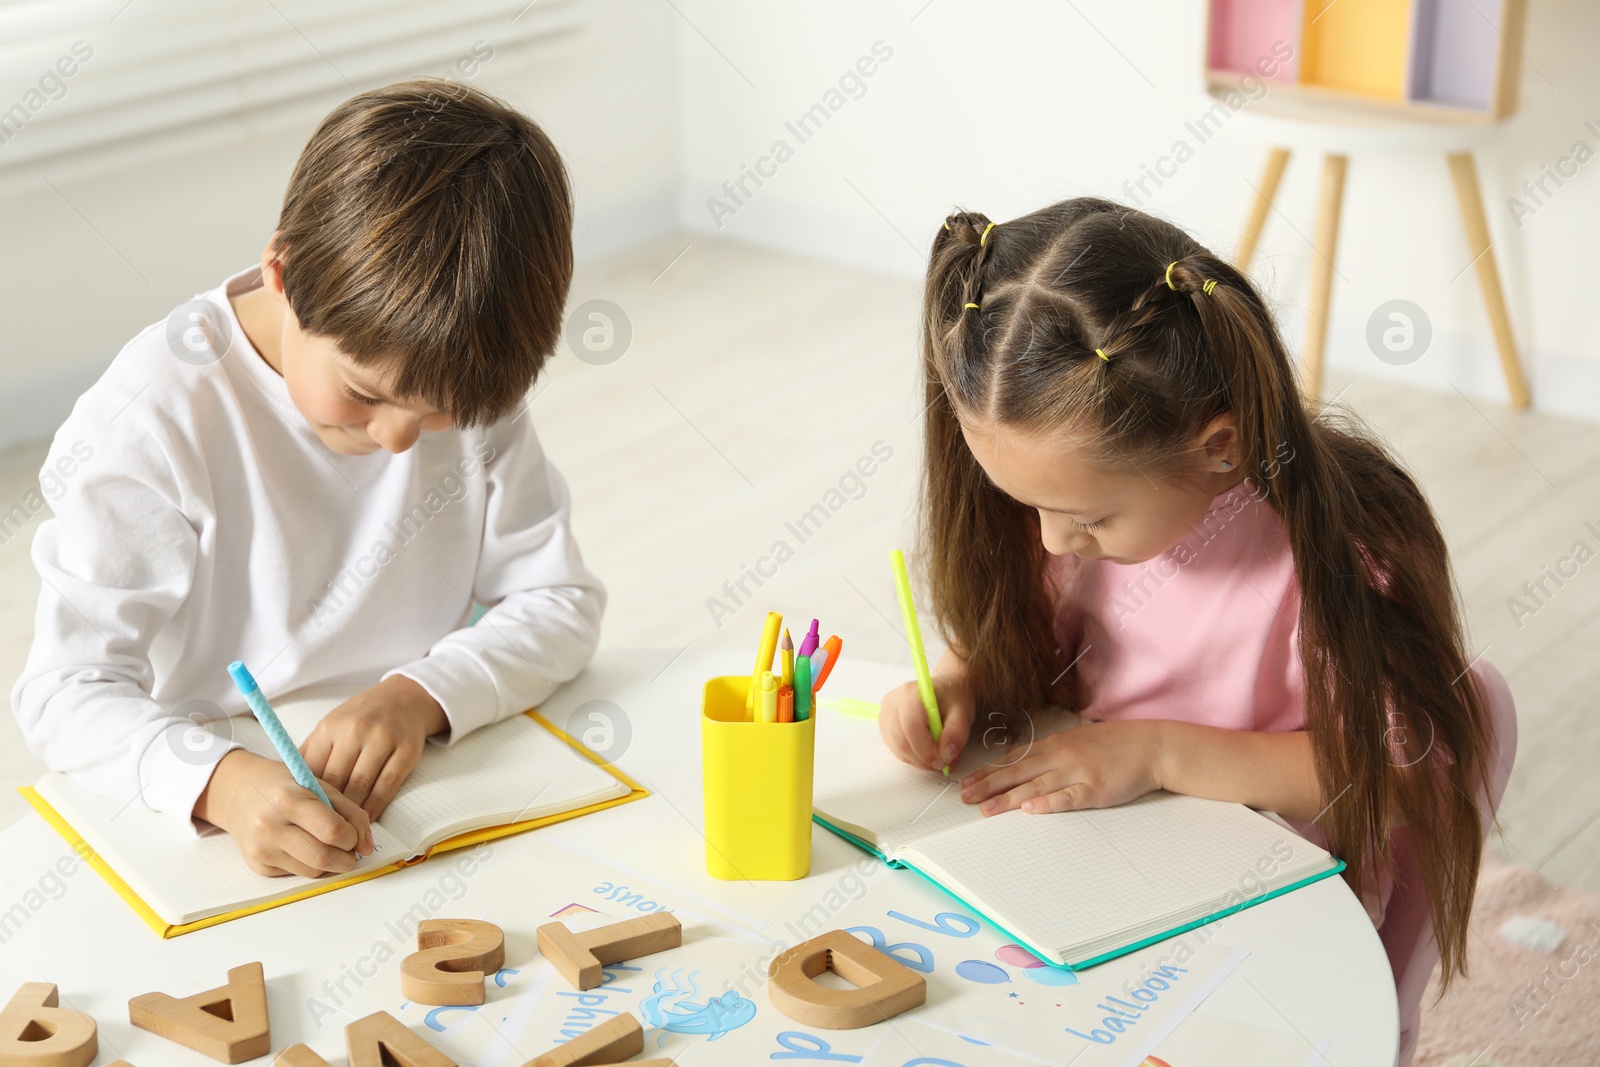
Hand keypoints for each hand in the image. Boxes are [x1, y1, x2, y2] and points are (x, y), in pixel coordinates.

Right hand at [196, 750, 374, 876]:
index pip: (332, 831)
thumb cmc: (284, 785)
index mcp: (288, 800)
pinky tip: (304, 846)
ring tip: (329, 845)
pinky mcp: (258, 866)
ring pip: (312, 870)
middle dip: (346, 857)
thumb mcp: (319, 786)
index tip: (354, 834)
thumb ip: (350, 812)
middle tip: (350, 848)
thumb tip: (369, 847)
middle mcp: (269, 827)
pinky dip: (310, 864)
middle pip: (323, 857)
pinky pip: (296, 873)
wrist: (236, 793)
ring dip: (330, 863)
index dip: (352, 837)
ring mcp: (261, 849)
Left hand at [299, 675, 447, 820]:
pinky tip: (368, 818)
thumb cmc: (361, 718)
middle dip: (329, 809)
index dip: (308, 797)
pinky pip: (388, 785)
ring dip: (352, 812)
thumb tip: (290, 789)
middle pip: (336, 781)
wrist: (403, 698)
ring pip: (361, 785)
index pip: (313, 771)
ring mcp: (383, 739)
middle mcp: (356, 731)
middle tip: (323, 831)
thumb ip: (312, 754)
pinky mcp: (407, 750)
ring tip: (345, 831)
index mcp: (330, 727)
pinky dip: (376, 806)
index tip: (305, 817)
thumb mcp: (331, 727)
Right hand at [878, 651, 975, 771]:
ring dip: (920, 761)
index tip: (942, 762)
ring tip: (940, 758)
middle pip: (901, 741)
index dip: (925, 749)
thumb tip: (946, 756)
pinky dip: (914, 758)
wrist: (945, 691)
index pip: (911, 726)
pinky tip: (929, 753)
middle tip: (944, 764)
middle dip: (923, 759)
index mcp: (909, 693)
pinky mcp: (886, 728)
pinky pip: (897, 751)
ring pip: (898, 749)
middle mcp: (892, 703)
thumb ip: (957, 733)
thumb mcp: (962, 713)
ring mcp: (885, 716)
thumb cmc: (952, 698)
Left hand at [960, 719, 1166, 814]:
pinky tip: (1030, 809)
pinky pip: (1068, 797)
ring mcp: (1078, 772)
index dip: (988, 772)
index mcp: (1055, 744)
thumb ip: (1051, 751)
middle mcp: (1061, 756)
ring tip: (986, 809)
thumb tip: (1025, 762)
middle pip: (1018, 772)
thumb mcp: (1077, 740)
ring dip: (1008, 798)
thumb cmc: (1115, 744)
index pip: (1014, 759)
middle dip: (988, 785)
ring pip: (1036, 786)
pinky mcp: (1095, 789)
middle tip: (964, 797)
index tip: (967, 782)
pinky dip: (1048, 803)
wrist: (1151, 745)